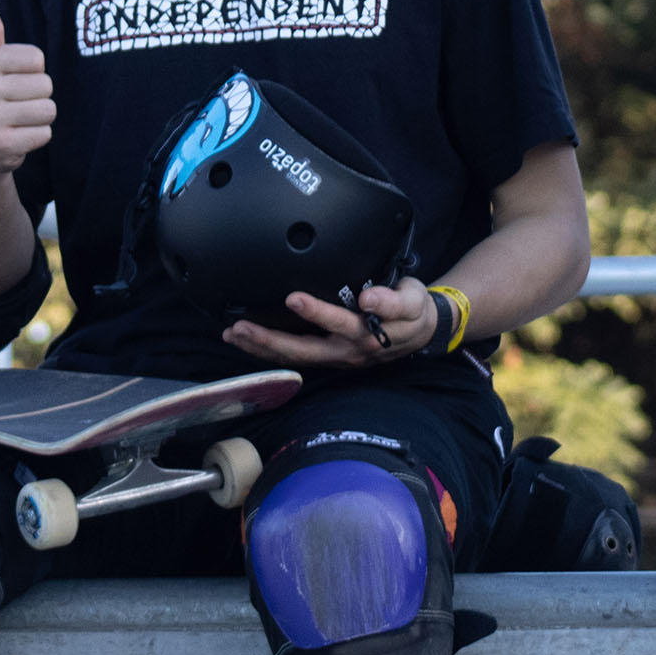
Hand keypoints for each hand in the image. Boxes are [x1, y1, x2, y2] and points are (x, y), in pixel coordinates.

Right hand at [0, 0, 52, 177]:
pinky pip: (45, 133)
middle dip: (36, 97)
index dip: (31, 72)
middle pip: (46, 85)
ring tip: (16, 122)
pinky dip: (36, 138)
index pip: (37, 58)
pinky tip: (17, 140)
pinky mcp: (1, 146)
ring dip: (38, 119)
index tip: (10, 83)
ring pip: (49, 109)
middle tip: (13, 107)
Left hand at [224, 278, 441, 368]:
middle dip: (269, 341)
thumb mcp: (413, 301)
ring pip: (293, 357)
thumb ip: (393, 301)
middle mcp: (346, 351)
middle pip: (302, 350)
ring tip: (234, 335)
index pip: (338, 323)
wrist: (421, 331)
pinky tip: (248, 340)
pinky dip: (268, 351)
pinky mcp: (327, 355)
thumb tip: (369, 299)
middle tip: (240, 328)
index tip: (293, 297)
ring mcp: (334, 357)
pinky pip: (294, 356)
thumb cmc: (413, 312)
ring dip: (261, 348)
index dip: (316, 312)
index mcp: (367, 336)